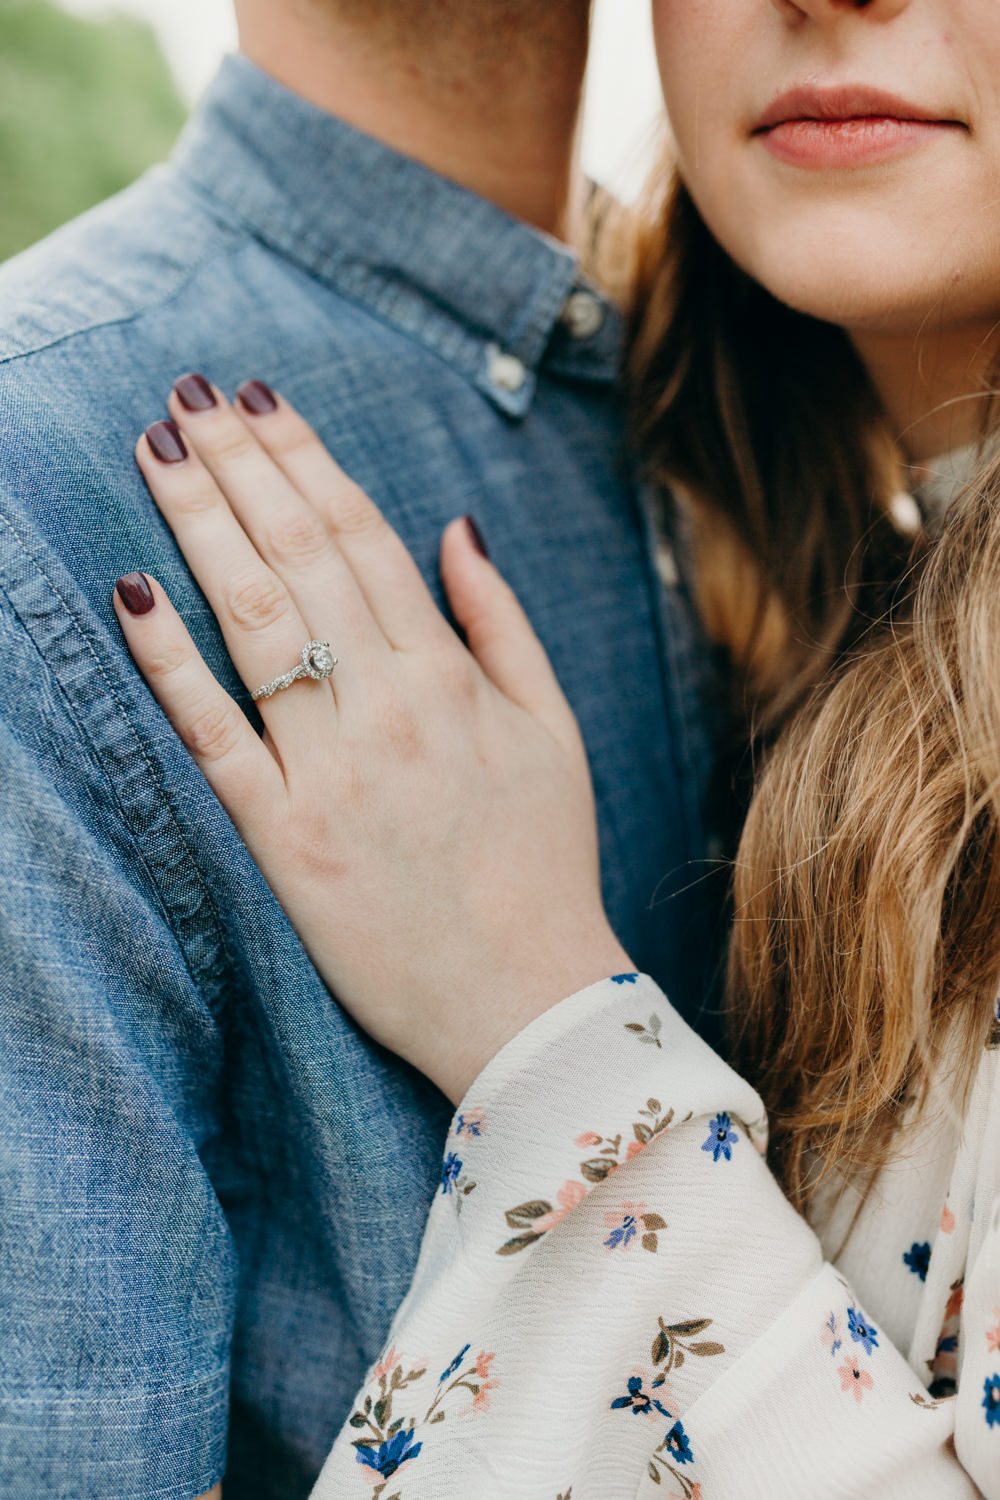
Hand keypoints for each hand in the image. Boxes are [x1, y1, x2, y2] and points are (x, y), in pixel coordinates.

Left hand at [115, 380, 631, 1102]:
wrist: (529, 1002)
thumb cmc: (544, 865)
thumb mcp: (553, 732)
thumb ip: (504, 625)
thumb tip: (457, 526)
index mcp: (451, 676)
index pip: (362, 538)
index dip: (304, 460)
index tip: (259, 399)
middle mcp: (389, 705)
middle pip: (299, 558)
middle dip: (240, 467)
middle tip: (186, 396)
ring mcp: (332, 769)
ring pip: (254, 622)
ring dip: (201, 526)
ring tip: (158, 449)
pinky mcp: (285, 837)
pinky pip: (216, 736)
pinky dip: (170, 664)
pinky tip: (132, 592)